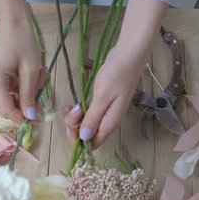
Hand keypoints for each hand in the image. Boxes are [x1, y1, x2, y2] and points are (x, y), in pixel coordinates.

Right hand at [0, 25, 42, 122]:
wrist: (13, 25)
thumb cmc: (23, 43)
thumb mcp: (30, 70)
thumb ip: (29, 94)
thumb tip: (30, 116)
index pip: (6, 109)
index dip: (21, 117)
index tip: (37, 119)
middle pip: (5, 106)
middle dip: (23, 104)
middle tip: (40, 93)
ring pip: (6, 100)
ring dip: (22, 95)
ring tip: (36, 79)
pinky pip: (5, 92)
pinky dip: (18, 89)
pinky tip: (27, 77)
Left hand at [64, 0, 167, 147]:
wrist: (128, 55)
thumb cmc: (116, 76)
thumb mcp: (102, 98)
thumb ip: (92, 119)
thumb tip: (84, 138)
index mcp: (110, 123)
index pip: (94, 143)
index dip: (79, 140)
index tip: (70, 127)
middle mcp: (108, 121)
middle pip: (88, 134)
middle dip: (74, 127)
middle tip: (71, 110)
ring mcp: (106, 111)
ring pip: (86, 123)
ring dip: (75, 118)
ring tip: (72, 105)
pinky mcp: (103, 102)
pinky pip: (88, 113)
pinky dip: (79, 111)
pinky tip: (75, 103)